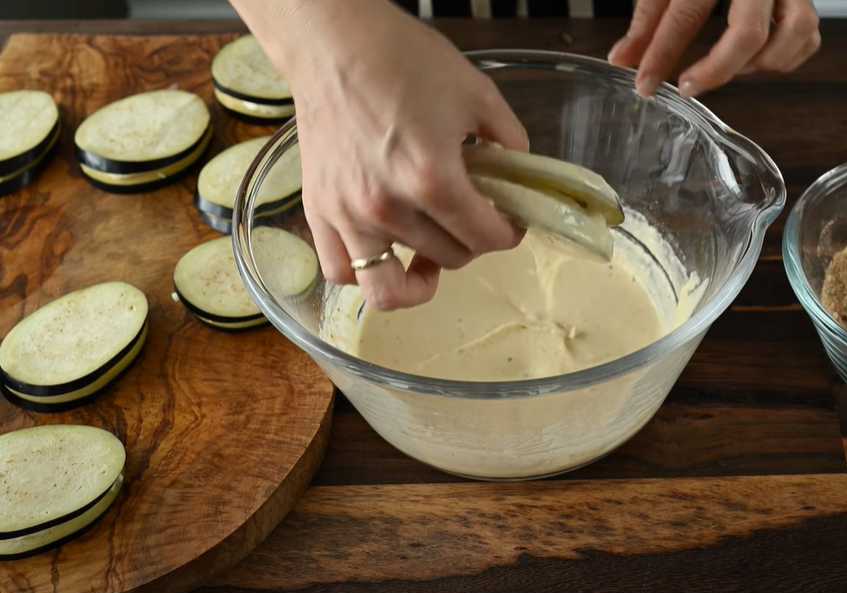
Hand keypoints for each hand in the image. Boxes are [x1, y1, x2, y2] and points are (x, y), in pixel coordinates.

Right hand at [236, 0, 527, 309]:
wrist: (335, 44)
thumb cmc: (405, 61)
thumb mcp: (478, 94)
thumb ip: (510, 140)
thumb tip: (520, 172)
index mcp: (432, 179)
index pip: (486, 238)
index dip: (509, 233)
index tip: (509, 222)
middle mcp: (388, 208)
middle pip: (450, 258)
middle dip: (472, 242)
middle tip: (473, 217)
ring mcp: (347, 215)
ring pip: (392, 285)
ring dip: (422, 273)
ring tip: (431, 254)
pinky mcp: (317, 211)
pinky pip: (342, 272)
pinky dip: (366, 274)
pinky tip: (386, 253)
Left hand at [607, 0, 820, 98]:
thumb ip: (648, 16)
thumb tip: (624, 59)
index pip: (685, 15)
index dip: (661, 55)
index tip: (645, 84)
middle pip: (749, 32)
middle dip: (716, 70)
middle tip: (688, 85)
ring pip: (795, 32)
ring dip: (761, 63)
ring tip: (729, 67)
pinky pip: (809, 33)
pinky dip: (786, 55)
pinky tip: (754, 58)